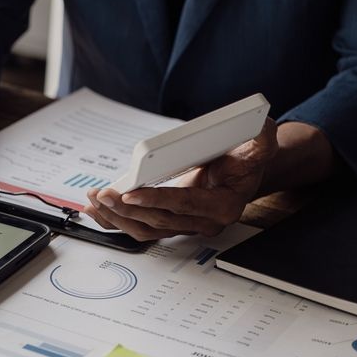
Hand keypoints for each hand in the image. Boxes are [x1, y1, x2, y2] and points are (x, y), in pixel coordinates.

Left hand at [83, 119, 278, 240]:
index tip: (131, 194)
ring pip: (145, 229)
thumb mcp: (259, 147)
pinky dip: (115, 221)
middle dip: (127, 209)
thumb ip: (262, 141)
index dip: (157, 200)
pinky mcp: (169, 224)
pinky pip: (139, 228)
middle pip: (159, 221)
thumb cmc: (245, 161)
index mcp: (222, 206)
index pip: (184, 206)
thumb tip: (262, 127)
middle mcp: (202, 222)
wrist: (242, 175)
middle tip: (102, 195)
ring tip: (94, 201)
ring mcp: (184, 226)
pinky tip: (95, 211)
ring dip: (116, 218)